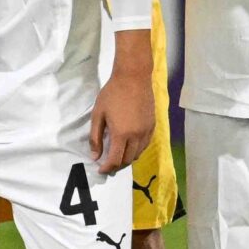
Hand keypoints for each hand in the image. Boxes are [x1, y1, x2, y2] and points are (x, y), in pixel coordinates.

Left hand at [89, 31, 156, 175]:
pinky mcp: (153, 126)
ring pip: (138, 154)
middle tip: (107, 166)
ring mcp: (147, 131)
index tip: (101, 170)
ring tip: (117, 156)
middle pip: (128, 160)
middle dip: (117, 166)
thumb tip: (95, 156)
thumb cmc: (112, 94)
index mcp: (122, 134)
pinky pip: (145, 145)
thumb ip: (96, 137)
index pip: (115, 160)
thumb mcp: (98, 115)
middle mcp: (137, 136)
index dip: (107, 168)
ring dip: (127, 158)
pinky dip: (136, 150)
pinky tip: (128, 146)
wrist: (133, 78)